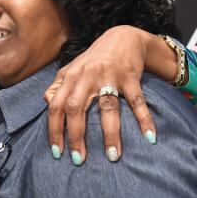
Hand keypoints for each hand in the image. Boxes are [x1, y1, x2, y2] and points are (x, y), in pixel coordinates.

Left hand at [45, 25, 157, 164]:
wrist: (122, 37)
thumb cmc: (93, 59)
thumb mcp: (71, 70)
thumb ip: (57, 86)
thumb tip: (47, 103)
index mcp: (70, 78)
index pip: (56, 106)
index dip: (54, 129)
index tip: (57, 152)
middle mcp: (87, 77)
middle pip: (76, 109)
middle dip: (76, 136)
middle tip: (79, 160)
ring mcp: (109, 76)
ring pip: (108, 108)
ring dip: (111, 134)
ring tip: (113, 156)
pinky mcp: (130, 77)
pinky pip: (137, 101)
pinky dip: (144, 119)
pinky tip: (149, 137)